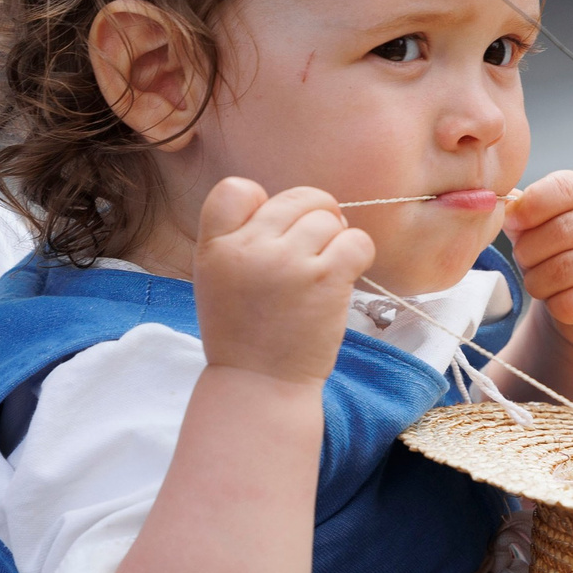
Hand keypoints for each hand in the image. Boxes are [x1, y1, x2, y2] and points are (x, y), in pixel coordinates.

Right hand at [193, 178, 375, 386]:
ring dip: (336, 240)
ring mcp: (288, 262)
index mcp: (214, 246)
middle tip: (313, 251)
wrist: (259, 385)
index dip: (262, 203)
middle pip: (297, 198)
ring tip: (324, 272)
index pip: (236, 188)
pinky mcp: (325, 280)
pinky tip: (344, 276)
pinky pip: (356, 240)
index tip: (271, 234)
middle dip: (313, 218)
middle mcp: (249, 248)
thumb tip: (294, 209)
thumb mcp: (216, 278)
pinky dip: (358, 254)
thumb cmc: (242, 334)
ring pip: (329, 218)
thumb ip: (240, 239)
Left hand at [505, 171, 572, 357]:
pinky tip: (558, 302)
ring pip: (566, 269)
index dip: (530, 205)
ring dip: (539, 282)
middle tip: (523, 261)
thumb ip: (520, 214)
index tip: (512, 222)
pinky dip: (557, 306)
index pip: (563, 188)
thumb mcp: (538, 230)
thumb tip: (502, 204)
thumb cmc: (559, 259)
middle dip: (529, 251)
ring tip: (537, 283)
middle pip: (562, 230)